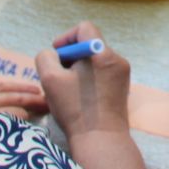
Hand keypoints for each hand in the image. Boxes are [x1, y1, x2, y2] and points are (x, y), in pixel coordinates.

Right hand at [35, 22, 131, 140]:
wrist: (101, 140)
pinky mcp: (122, 88)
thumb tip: (54, 54)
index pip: (84, 28)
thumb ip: (46, 57)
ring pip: (94, 61)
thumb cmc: (75, 109)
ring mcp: (122, 75)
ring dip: (78, 69)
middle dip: (70, 57)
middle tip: (58, 76)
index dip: (66, 38)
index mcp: (103, 54)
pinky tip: (79, 98)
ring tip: (68, 89)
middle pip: (89, 45)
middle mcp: (117, 60)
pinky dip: (88, 79)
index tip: (57, 56)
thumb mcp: (50, 80)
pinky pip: (101, 74)